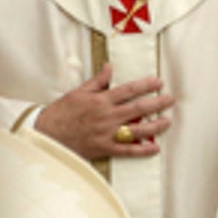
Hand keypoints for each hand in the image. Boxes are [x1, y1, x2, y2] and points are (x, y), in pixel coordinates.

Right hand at [35, 64, 174, 160]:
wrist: (47, 135)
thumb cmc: (61, 113)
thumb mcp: (78, 92)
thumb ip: (97, 81)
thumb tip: (109, 67)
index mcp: (101, 100)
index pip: (129, 90)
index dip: (146, 85)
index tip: (158, 82)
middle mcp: (107, 116)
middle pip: (138, 108)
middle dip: (157, 103)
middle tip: (170, 99)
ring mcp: (107, 133)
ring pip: (137, 129)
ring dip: (155, 125)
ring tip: (167, 121)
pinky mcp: (105, 149)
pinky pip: (127, 150)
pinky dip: (142, 149)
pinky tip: (155, 147)